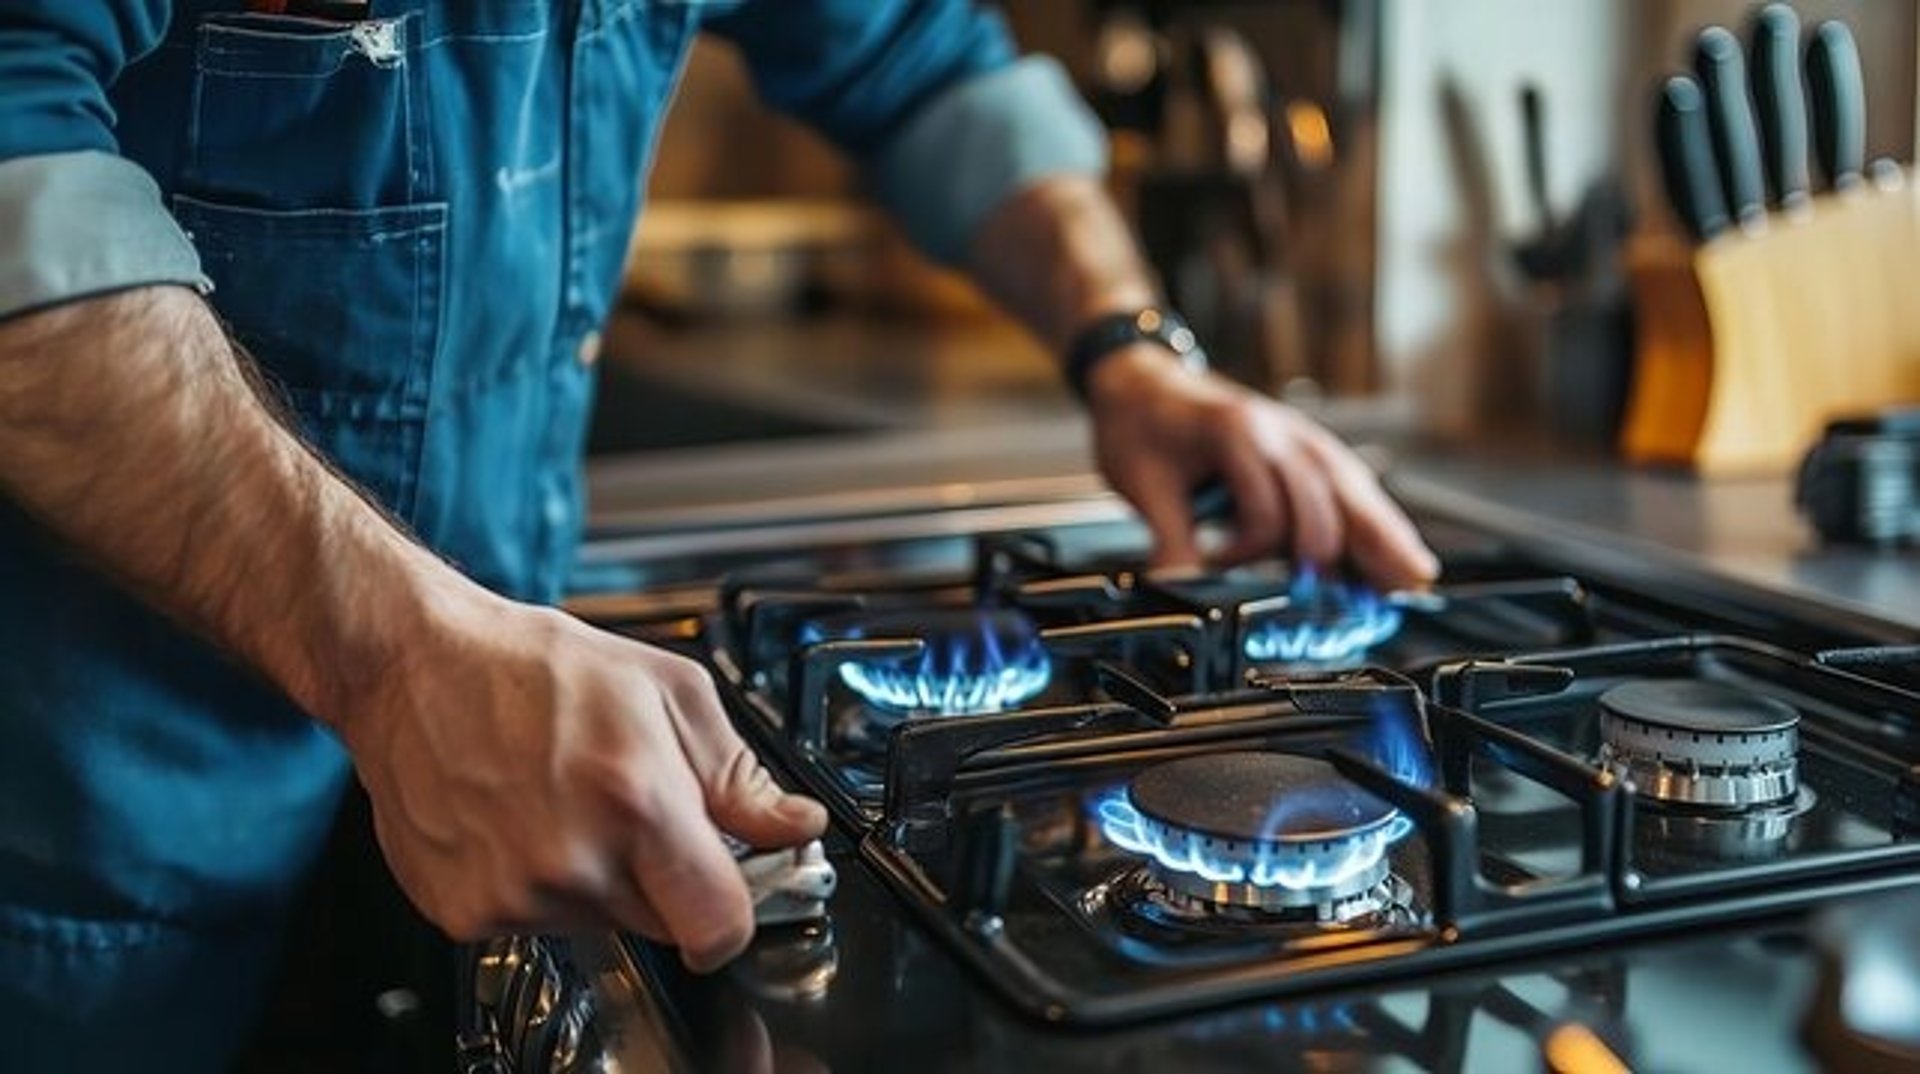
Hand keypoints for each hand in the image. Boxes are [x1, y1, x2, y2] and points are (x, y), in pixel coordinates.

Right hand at [335, 588, 825, 971]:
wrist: (419, 666)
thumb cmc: (539, 668)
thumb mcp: (670, 693)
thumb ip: (741, 776)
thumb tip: (793, 825)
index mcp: (636, 800)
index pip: (720, 925)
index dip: (736, 913)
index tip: (731, 888)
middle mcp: (572, 859)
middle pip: (665, 924)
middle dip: (667, 877)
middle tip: (634, 810)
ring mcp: (513, 893)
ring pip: (603, 923)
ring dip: (602, 878)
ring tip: (567, 802)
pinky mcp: (465, 911)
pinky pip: (539, 924)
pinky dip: (542, 886)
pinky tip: (524, 822)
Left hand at [1087, 346, 1439, 587]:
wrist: (1141, 380)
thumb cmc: (1144, 424)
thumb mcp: (1143, 484)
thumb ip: (1168, 541)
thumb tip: (1179, 593)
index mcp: (1238, 434)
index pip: (1266, 510)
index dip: (1247, 550)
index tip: (1220, 562)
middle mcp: (1281, 432)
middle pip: (1333, 496)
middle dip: (1357, 549)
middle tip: (1383, 595)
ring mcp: (1302, 437)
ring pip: (1354, 490)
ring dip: (1384, 535)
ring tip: (1414, 577)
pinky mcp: (1309, 447)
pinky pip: (1352, 483)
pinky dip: (1376, 518)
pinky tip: (1398, 547)